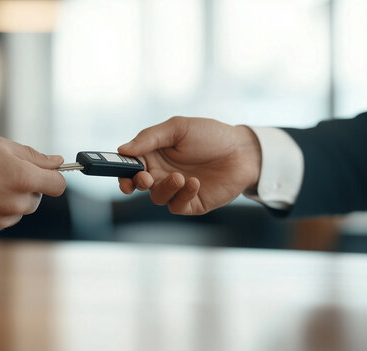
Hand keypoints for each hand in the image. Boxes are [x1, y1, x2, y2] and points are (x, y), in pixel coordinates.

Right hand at [0, 130, 65, 239]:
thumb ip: (32, 156)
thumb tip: (57, 162)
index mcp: (21, 178)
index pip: (57, 185)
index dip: (51, 177)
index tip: (43, 174)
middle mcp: (13, 204)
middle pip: (35, 199)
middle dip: (24, 187)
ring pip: (16, 212)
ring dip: (7, 201)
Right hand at [118, 116, 260, 214]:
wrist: (243, 152)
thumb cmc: (211, 135)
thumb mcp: (178, 128)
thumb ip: (149, 137)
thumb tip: (123, 149)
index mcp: (155, 154)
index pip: (130, 165)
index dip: (122, 171)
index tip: (123, 173)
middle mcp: (162, 173)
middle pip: (138, 184)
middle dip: (136, 183)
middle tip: (145, 178)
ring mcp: (177, 189)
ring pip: (157, 197)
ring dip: (164, 188)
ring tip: (179, 177)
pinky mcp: (191, 203)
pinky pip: (177, 206)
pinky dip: (182, 195)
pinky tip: (194, 183)